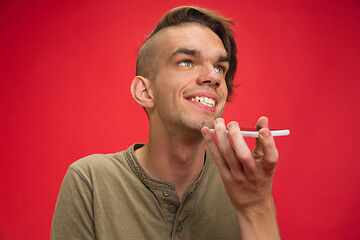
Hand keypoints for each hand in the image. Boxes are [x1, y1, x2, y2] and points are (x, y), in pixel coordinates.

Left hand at [201, 116, 279, 238]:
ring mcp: (238, 177)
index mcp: (267, 170)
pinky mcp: (225, 178)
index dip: (268, 144)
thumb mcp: (265, 162)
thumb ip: (264, 141)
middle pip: (243, 156)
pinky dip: (211, 144)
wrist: (252, 204)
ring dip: (221, 137)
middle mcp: (253, 175)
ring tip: (218, 122)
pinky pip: (217, 159)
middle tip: (232, 123)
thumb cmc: (260, 177)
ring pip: (227, 155)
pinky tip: (205, 132)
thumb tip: (263, 119)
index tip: (263, 130)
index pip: (271, 157)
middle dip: (237, 138)